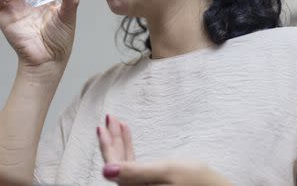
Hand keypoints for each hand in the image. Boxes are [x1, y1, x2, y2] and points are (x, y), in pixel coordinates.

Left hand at [97, 115, 233, 185]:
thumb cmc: (195, 180)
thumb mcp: (165, 171)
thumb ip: (135, 171)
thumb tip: (105, 171)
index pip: (113, 167)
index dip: (106, 146)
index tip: (102, 126)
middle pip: (118, 162)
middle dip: (113, 139)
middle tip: (110, 117)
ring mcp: (142, 185)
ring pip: (125, 161)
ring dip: (121, 140)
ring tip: (117, 121)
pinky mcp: (149, 182)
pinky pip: (134, 163)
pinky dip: (130, 146)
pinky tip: (127, 132)